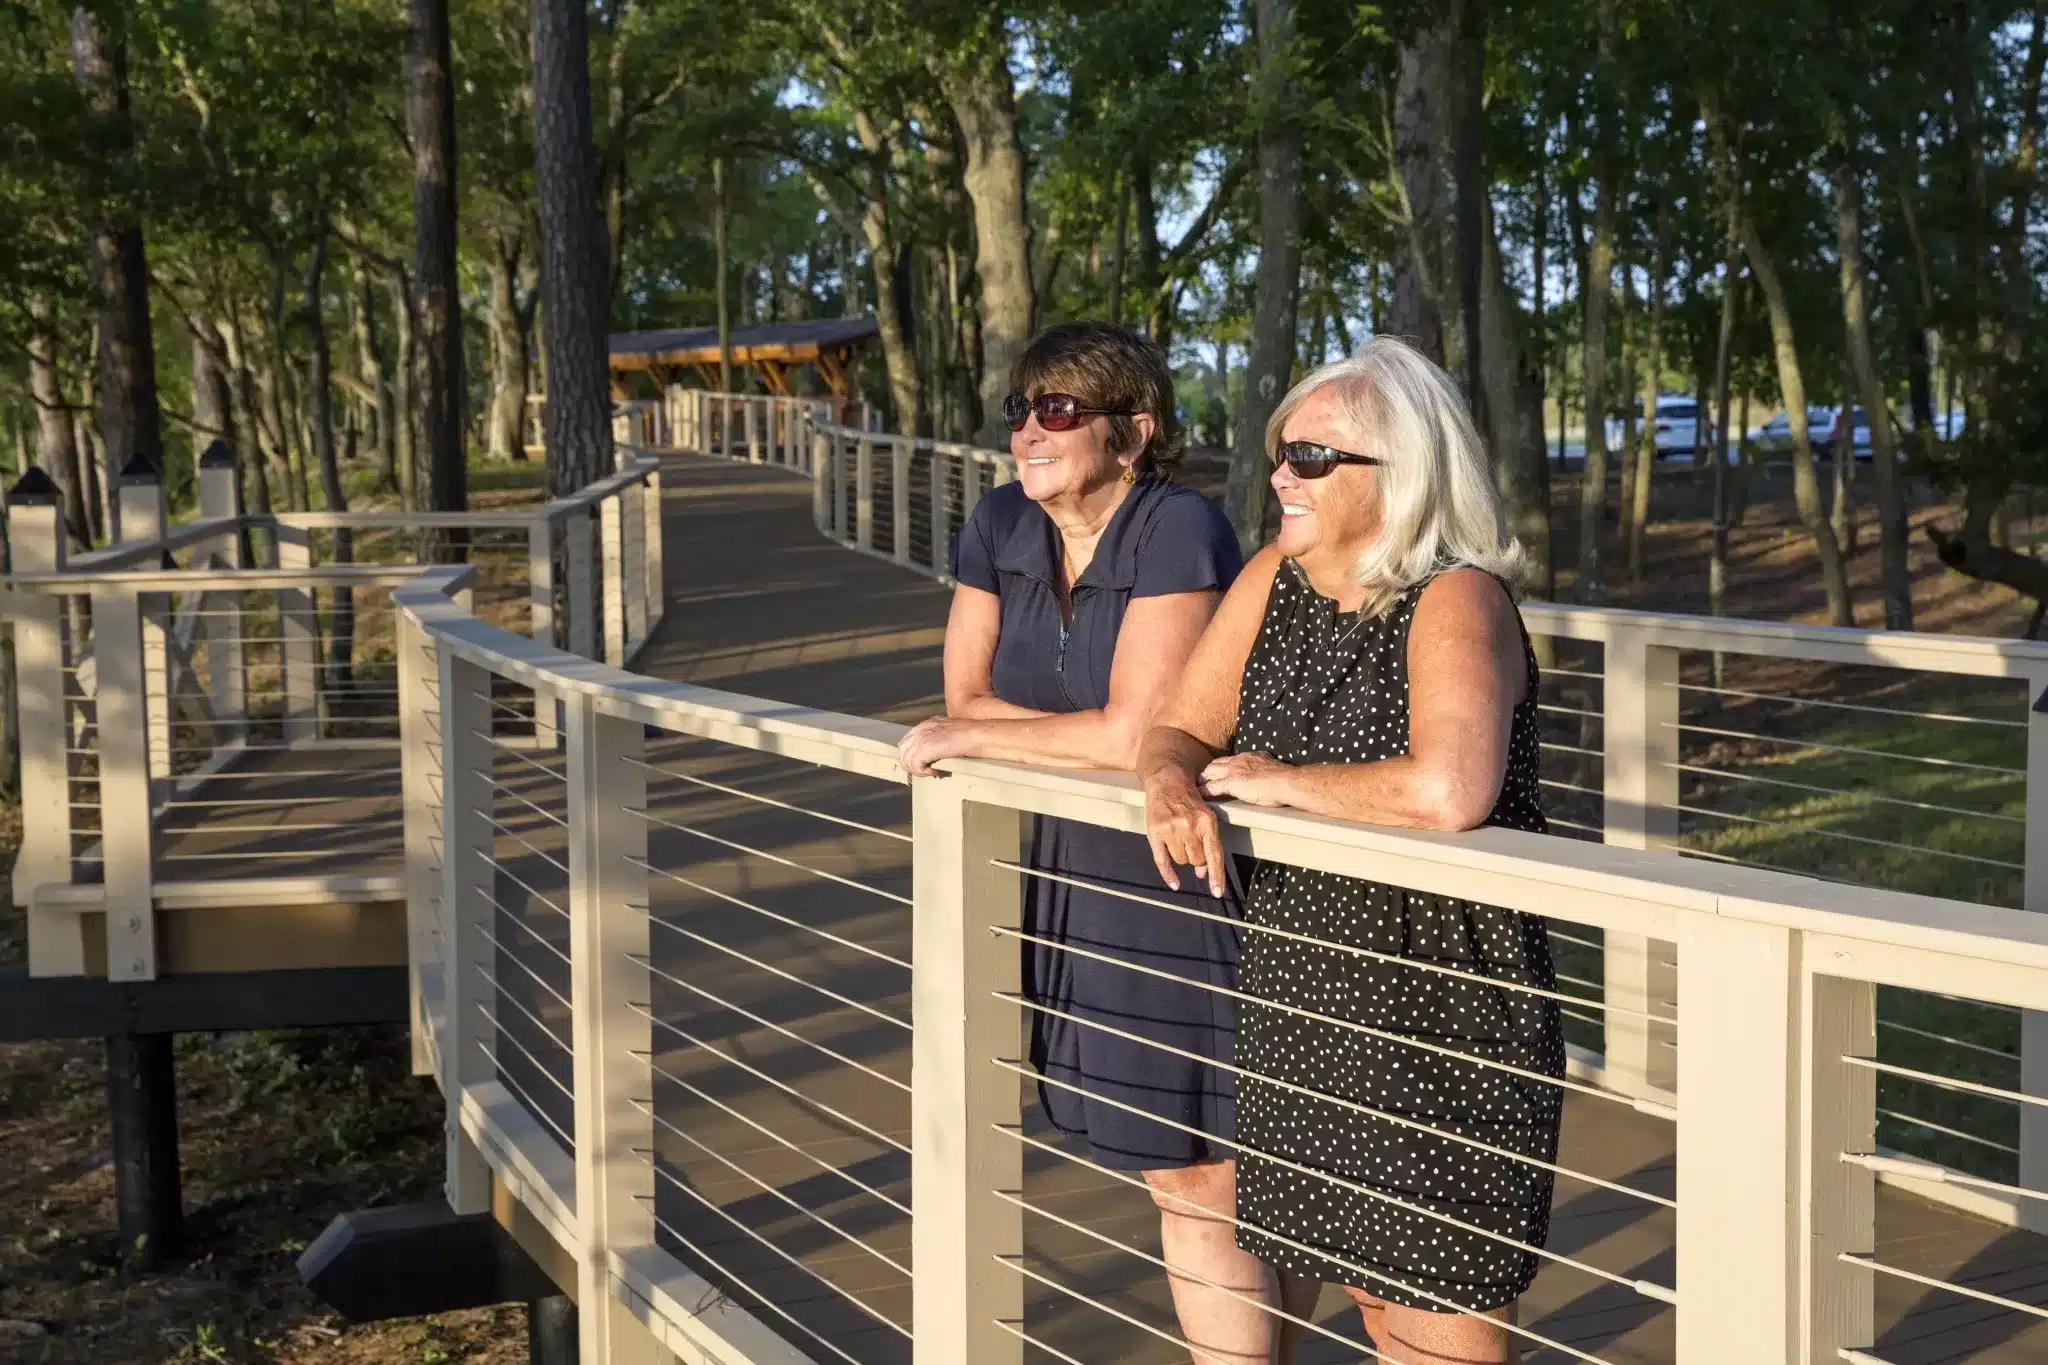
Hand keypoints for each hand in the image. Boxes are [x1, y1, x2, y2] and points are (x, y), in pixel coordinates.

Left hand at [897, 717, 975, 776]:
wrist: (978, 735)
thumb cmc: (972, 735)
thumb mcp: (950, 732)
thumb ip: (939, 738)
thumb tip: (935, 752)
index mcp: (927, 724)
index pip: (907, 740)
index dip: (911, 755)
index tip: (922, 764)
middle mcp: (921, 729)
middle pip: (902, 750)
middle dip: (910, 763)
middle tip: (922, 771)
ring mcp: (922, 738)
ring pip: (906, 759)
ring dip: (916, 770)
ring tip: (929, 773)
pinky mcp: (926, 748)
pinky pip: (915, 766)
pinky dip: (922, 772)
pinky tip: (934, 772)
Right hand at [1143, 770, 1227, 897]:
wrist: (1167, 780)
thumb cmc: (1188, 800)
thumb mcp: (1204, 816)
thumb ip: (1207, 843)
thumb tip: (1204, 872)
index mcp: (1206, 821)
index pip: (1214, 854)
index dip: (1216, 875)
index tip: (1216, 892)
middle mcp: (1189, 826)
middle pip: (1197, 860)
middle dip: (1197, 859)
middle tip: (1192, 847)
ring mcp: (1171, 830)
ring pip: (1181, 861)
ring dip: (1182, 857)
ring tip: (1179, 840)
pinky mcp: (1155, 832)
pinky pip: (1162, 861)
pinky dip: (1169, 875)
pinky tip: (1175, 883)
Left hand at [1199, 751, 1294, 807]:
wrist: (1285, 781)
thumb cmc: (1284, 778)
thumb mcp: (1271, 768)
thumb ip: (1264, 769)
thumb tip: (1266, 775)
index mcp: (1249, 757)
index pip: (1228, 760)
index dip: (1220, 766)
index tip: (1215, 772)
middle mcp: (1238, 760)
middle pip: (1215, 764)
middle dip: (1206, 771)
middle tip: (1198, 779)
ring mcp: (1233, 771)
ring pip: (1209, 773)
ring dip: (1201, 780)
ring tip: (1193, 787)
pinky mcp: (1231, 783)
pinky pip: (1211, 788)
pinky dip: (1203, 792)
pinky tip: (1197, 796)